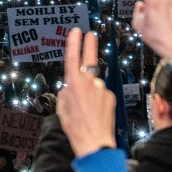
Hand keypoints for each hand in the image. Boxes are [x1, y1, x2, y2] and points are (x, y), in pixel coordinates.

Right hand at [56, 29, 115, 156]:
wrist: (94, 140)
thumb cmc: (74, 126)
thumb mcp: (62, 107)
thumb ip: (66, 92)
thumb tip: (70, 86)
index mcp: (73, 84)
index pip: (73, 58)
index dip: (73, 43)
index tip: (75, 31)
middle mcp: (89, 82)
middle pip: (89, 59)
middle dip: (90, 45)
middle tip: (91, 34)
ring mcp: (101, 88)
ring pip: (94, 83)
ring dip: (90, 90)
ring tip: (87, 109)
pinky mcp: (110, 96)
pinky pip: (102, 93)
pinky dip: (98, 99)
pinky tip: (95, 112)